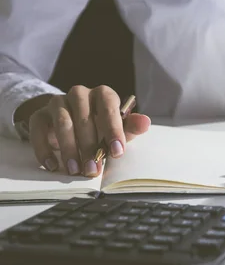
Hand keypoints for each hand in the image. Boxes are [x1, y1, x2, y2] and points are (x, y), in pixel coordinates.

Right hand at [21, 86, 150, 176]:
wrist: (70, 119)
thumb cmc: (100, 125)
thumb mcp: (118, 127)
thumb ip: (131, 127)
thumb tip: (145, 123)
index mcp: (103, 94)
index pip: (109, 107)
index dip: (113, 129)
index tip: (117, 152)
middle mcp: (80, 94)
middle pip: (84, 118)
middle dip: (90, 147)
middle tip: (94, 169)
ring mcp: (58, 102)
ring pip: (63, 123)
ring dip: (69, 149)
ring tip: (75, 170)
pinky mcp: (40, 115)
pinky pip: (39, 130)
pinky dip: (45, 149)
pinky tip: (53, 165)